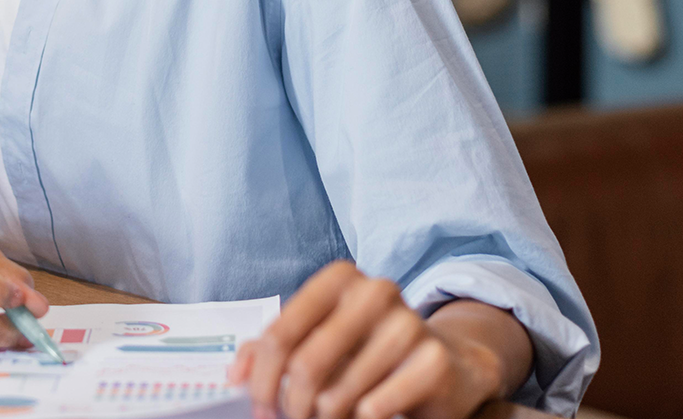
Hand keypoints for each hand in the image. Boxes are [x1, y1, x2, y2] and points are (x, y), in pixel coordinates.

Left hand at [230, 261, 518, 418]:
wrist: (447, 362)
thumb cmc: (369, 349)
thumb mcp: (320, 338)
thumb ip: (273, 348)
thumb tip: (235, 376)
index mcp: (339, 279)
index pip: (280, 334)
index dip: (262, 379)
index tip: (259, 407)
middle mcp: (375, 292)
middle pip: (305, 366)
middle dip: (291, 406)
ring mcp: (408, 324)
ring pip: (338, 394)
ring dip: (326, 418)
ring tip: (330, 417)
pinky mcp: (433, 361)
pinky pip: (373, 408)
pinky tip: (363, 416)